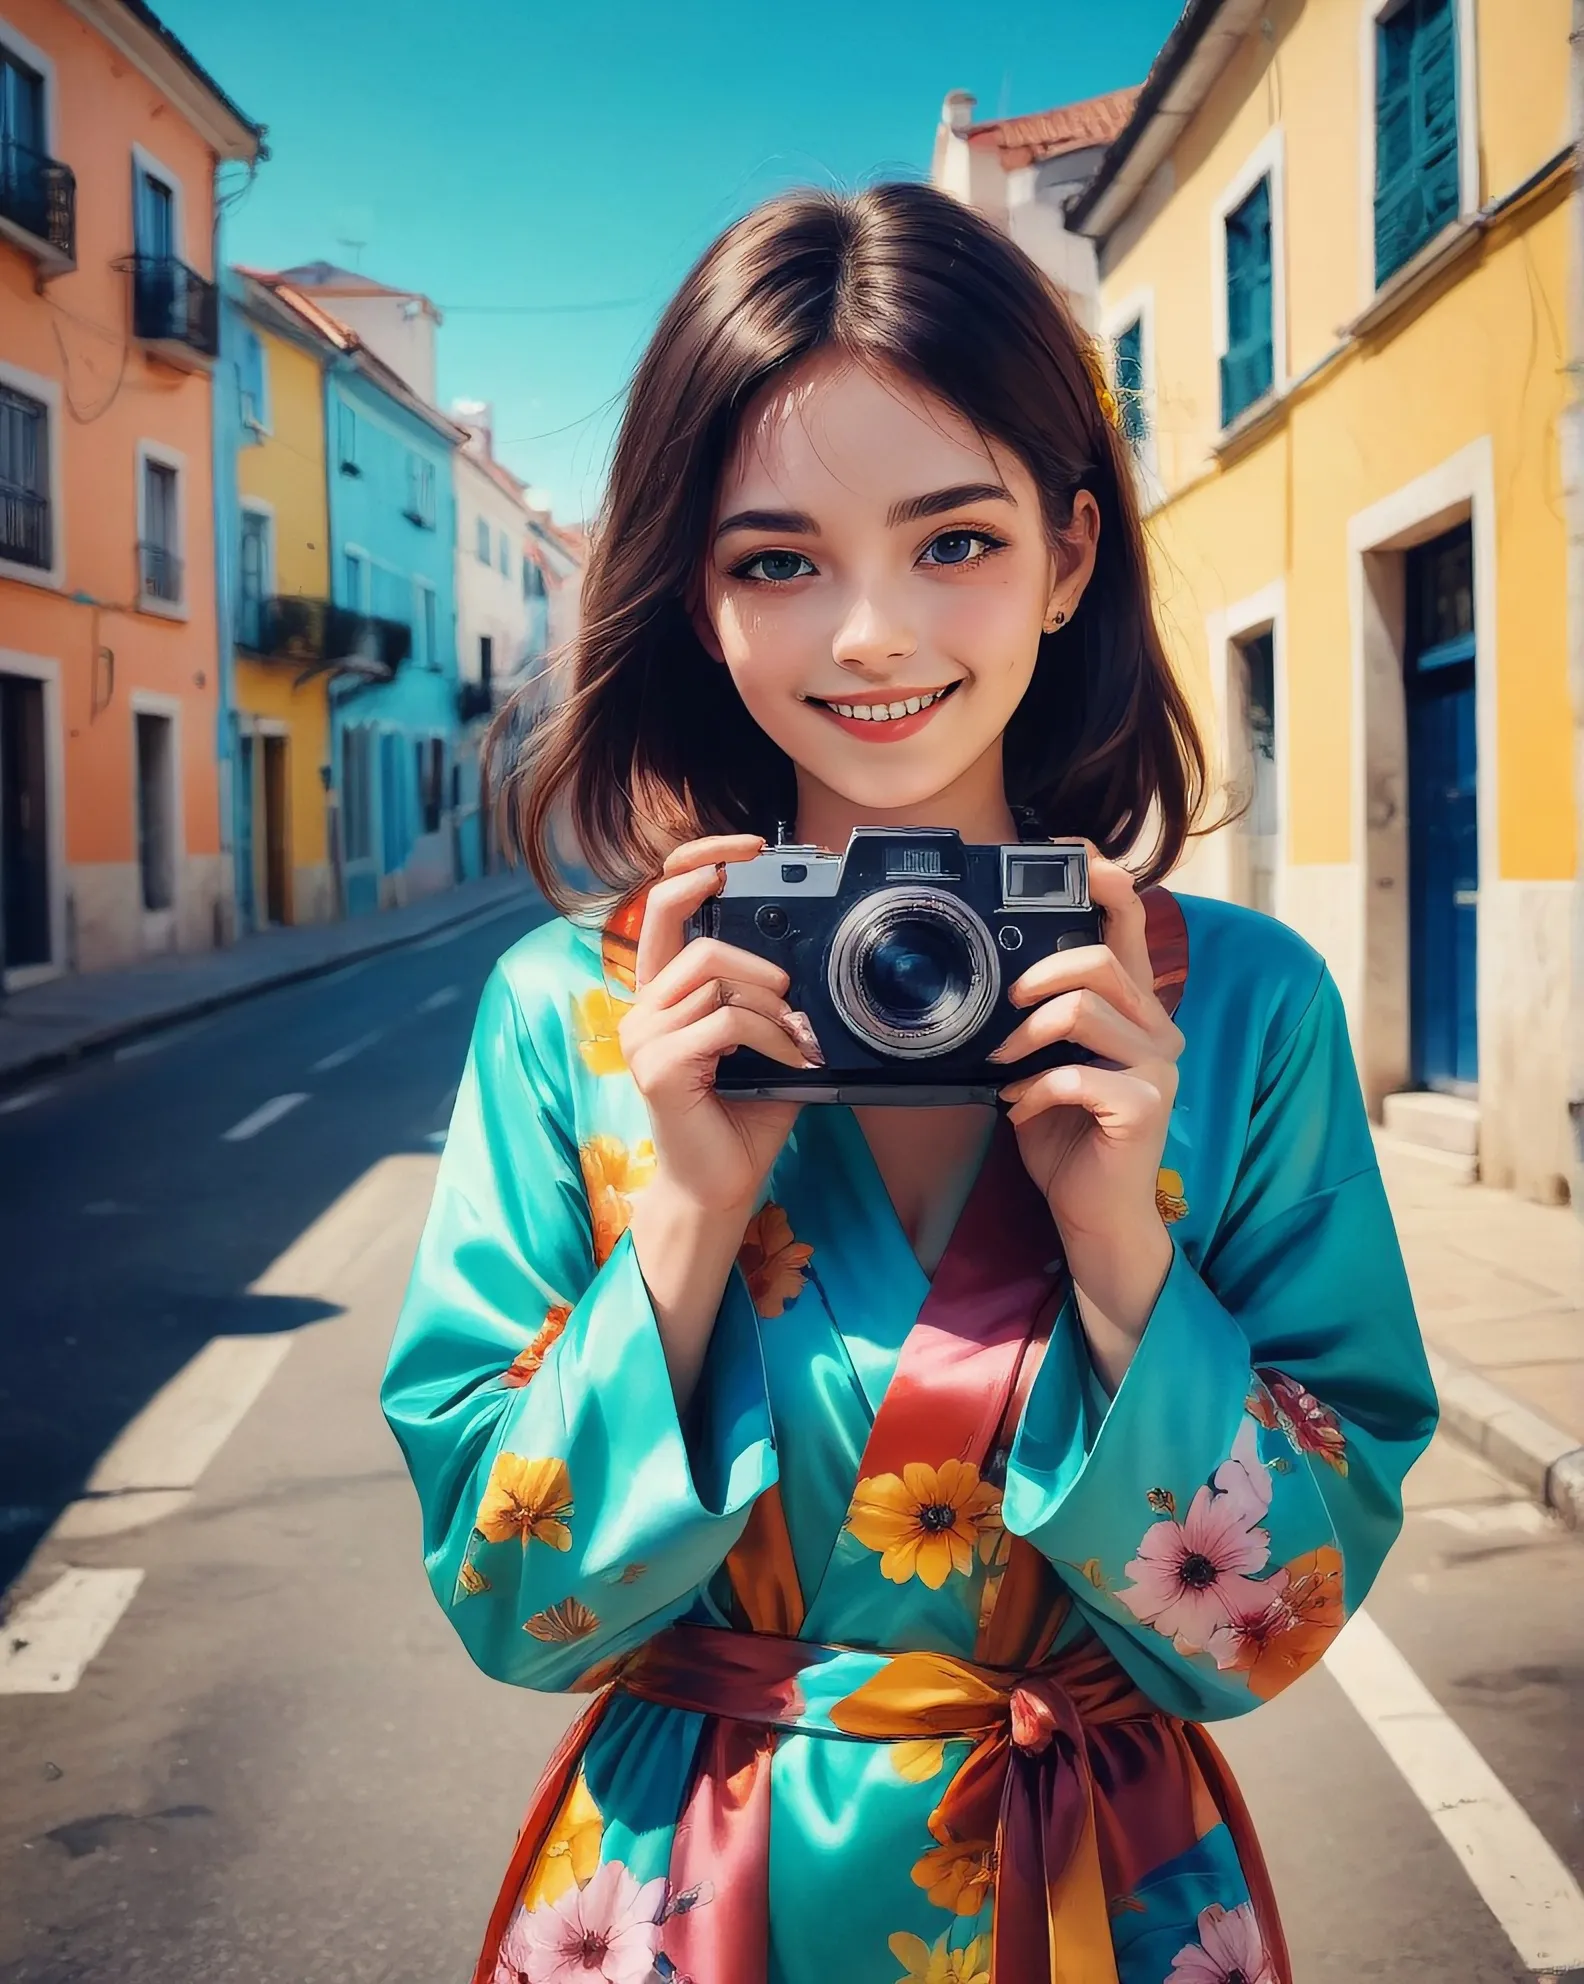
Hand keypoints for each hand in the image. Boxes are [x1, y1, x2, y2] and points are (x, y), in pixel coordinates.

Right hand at [618, 832, 820, 1216]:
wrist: (721, 1185)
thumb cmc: (742, 1116)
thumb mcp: (764, 1041)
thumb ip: (768, 996)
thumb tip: (806, 959)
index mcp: (663, 993)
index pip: (663, 903)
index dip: (699, 861)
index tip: (744, 849)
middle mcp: (643, 1008)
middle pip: (690, 933)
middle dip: (754, 956)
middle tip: (790, 993)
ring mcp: (643, 1036)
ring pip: (715, 975)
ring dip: (772, 1008)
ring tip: (794, 1042)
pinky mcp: (658, 1065)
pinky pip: (725, 1019)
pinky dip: (771, 1038)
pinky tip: (789, 1064)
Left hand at [988, 844, 1180, 1349]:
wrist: (1092, 1216)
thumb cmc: (1066, 1137)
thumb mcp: (1046, 1063)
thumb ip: (1041, 1018)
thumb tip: (993, 978)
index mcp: (1136, 1009)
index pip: (1129, 925)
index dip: (1104, 881)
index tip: (1069, 853)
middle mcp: (1158, 1030)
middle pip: (1100, 959)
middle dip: (1037, 977)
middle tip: (1005, 1007)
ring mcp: (1159, 1067)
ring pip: (1087, 1007)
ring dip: (1026, 1035)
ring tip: (1004, 1067)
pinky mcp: (1146, 1106)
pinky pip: (1078, 1073)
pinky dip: (1034, 1088)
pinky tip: (1021, 1109)